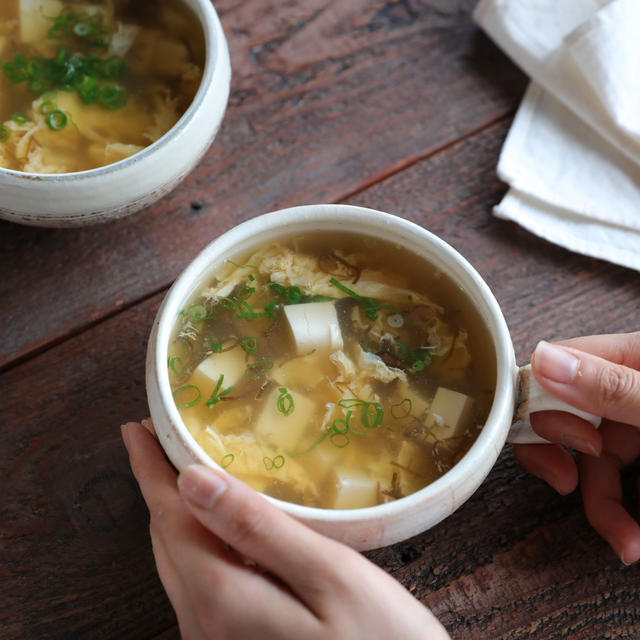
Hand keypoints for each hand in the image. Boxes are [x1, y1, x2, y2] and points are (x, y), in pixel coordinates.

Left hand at [121, 421, 449, 639]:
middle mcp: (205, 629)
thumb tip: (193, 482)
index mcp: (222, 601)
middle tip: (162, 439)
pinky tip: (220, 525)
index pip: (169, 518)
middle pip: (167, 541)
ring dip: (178, 514)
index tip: (135, 428)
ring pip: (181, 563)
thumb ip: (258, 530)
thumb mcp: (329, 576)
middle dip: (159, 487)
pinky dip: (201, 543)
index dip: (150, 469)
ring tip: (185, 471)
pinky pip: (201, 583)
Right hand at [513, 332, 639, 564]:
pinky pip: (615, 476)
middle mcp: (625, 384)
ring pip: (589, 456)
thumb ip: (613, 386)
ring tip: (623, 539)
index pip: (558, 365)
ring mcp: (635, 417)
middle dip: (562, 457)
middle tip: (565, 482)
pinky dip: (618, 511)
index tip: (542, 440)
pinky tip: (630, 537)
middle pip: (564, 414)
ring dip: (599, 504)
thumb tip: (541, 359)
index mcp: (630, 355)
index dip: (537, 403)